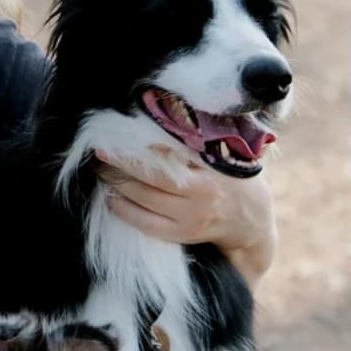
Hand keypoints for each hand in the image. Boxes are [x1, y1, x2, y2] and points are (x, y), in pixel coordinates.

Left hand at [96, 144, 277, 285]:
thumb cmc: (234, 176)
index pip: (166, 159)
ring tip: (101, 171)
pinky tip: (112, 197)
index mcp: (209, 171)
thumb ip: (195, 141)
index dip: (136, 150)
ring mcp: (190, 219)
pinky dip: (124, 210)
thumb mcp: (222, 154)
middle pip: (149, 180)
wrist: (251, 220)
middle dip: (119, 166)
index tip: (114, 137)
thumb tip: (161, 115)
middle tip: (99, 152)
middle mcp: (200, 196)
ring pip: (143, 202)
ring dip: (117, 185)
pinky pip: (145, 224)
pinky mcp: (182, 235)